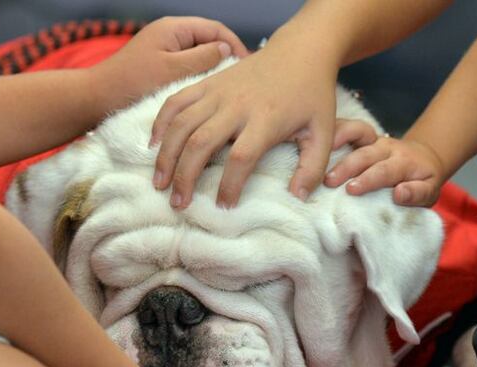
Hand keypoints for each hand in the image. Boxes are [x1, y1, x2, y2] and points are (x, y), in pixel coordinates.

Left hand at [90, 17, 247, 113]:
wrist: (97, 100)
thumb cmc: (131, 84)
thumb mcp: (172, 70)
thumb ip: (202, 58)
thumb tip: (226, 50)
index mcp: (174, 28)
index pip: (215, 29)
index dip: (235, 46)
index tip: (249, 67)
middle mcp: (171, 36)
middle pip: (209, 43)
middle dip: (227, 60)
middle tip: (243, 82)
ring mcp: (167, 53)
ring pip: (200, 58)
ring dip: (215, 72)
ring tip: (229, 91)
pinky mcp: (163, 69)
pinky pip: (189, 70)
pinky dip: (201, 80)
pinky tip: (210, 97)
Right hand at [150, 28, 338, 208]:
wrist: (299, 51)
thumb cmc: (311, 95)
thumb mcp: (324, 132)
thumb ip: (313, 167)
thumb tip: (297, 196)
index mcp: (266, 120)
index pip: (241, 158)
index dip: (229, 185)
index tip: (223, 206)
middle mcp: (237, 105)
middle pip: (201, 143)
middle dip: (185, 177)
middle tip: (178, 203)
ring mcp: (218, 91)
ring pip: (182, 124)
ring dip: (167, 155)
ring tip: (159, 182)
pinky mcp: (207, 82)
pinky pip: (176, 101)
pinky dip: (161, 122)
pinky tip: (153, 145)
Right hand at [324, 134, 445, 206]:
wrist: (422, 158)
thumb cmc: (421, 181)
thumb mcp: (429, 191)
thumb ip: (417, 194)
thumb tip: (399, 193)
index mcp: (403, 162)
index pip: (385, 170)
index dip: (368, 179)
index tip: (351, 189)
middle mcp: (385, 147)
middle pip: (364, 154)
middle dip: (345, 167)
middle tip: (328, 181)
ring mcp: (370, 141)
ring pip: (351, 138)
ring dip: (332, 149)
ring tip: (314, 160)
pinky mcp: (359, 138)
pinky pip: (342, 132)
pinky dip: (327, 135)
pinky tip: (310, 142)